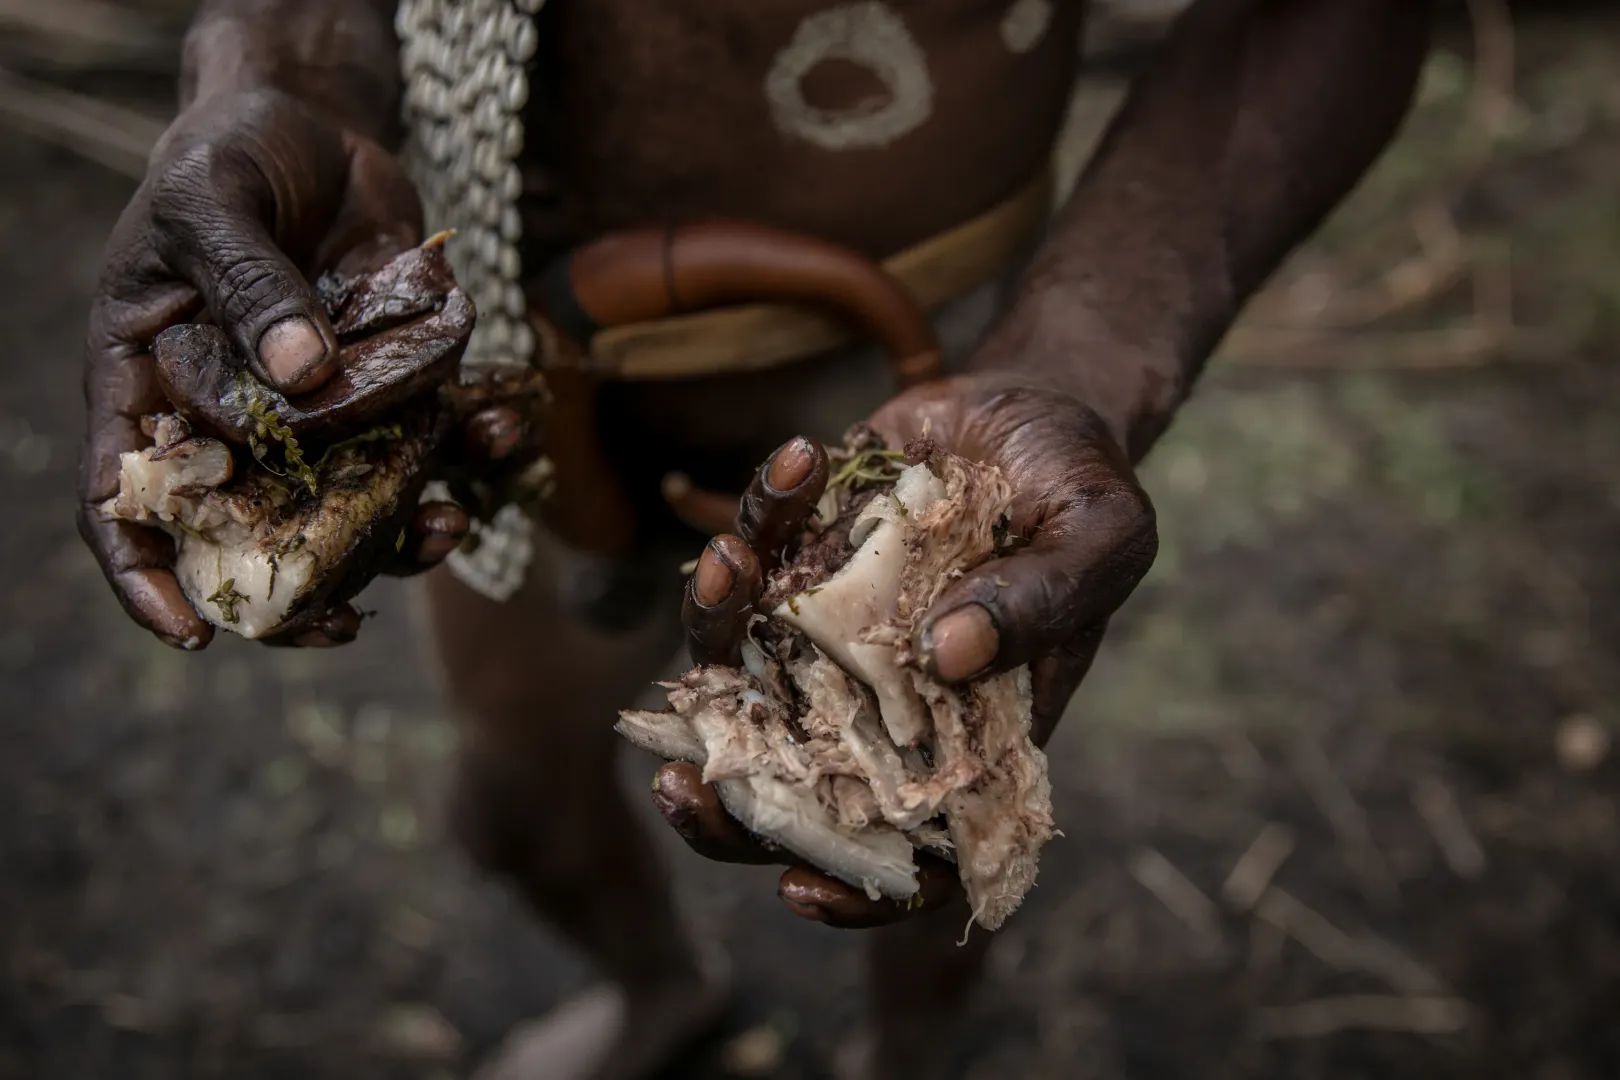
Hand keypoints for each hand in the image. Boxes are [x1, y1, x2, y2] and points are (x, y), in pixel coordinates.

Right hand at [78, 88, 488, 648]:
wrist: (314, 126)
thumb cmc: (231, 156)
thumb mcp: (215, 203)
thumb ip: (248, 284)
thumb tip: (302, 374)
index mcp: (149, 383)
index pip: (127, 497)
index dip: (150, 575)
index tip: (195, 631)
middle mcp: (232, 416)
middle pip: (250, 529)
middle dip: (300, 586)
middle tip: (345, 624)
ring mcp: (317, 409)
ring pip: (352, 500)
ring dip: (403, 530)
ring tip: (448, 527)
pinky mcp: (389, 383)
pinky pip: (428, 437)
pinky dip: (469, 444)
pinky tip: (500, 426)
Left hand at [651, 372, 1158, 926]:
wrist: (1033, 406)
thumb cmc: (1079, 491)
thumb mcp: (1099, 538)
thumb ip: (1040, 601)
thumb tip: (942, 656)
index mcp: (969, 725)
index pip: (917, 842)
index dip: (861, 886)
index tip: (799, 885)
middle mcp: (888, 693)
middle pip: (798, 781)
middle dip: (728, 797)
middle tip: (679, 782)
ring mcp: (835, 627)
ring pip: (742, 666)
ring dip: (715, 625)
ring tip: (732, 557)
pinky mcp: (804, 556)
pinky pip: (757, 553)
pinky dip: (761, 512)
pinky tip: (804, 457)